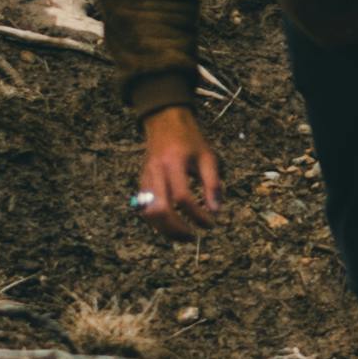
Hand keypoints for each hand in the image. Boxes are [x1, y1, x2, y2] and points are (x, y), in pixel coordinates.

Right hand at [134, 107, 221, 232]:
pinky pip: (145, 209)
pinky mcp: (141, 183)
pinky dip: (158, 222)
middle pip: (160, 210)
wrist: (165, 122)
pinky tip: (172, 226)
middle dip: (177, 229)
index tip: (211, 222)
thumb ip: (212, 184)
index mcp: (174, 162)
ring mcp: (145, 178)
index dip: (197, 214)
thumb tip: (216, 210)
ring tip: (183, 236)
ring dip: (165, 230)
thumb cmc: (189, 140)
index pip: (182, 197)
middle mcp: (156, 171)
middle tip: (193, 236)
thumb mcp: (207, 157)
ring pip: (149, 213)